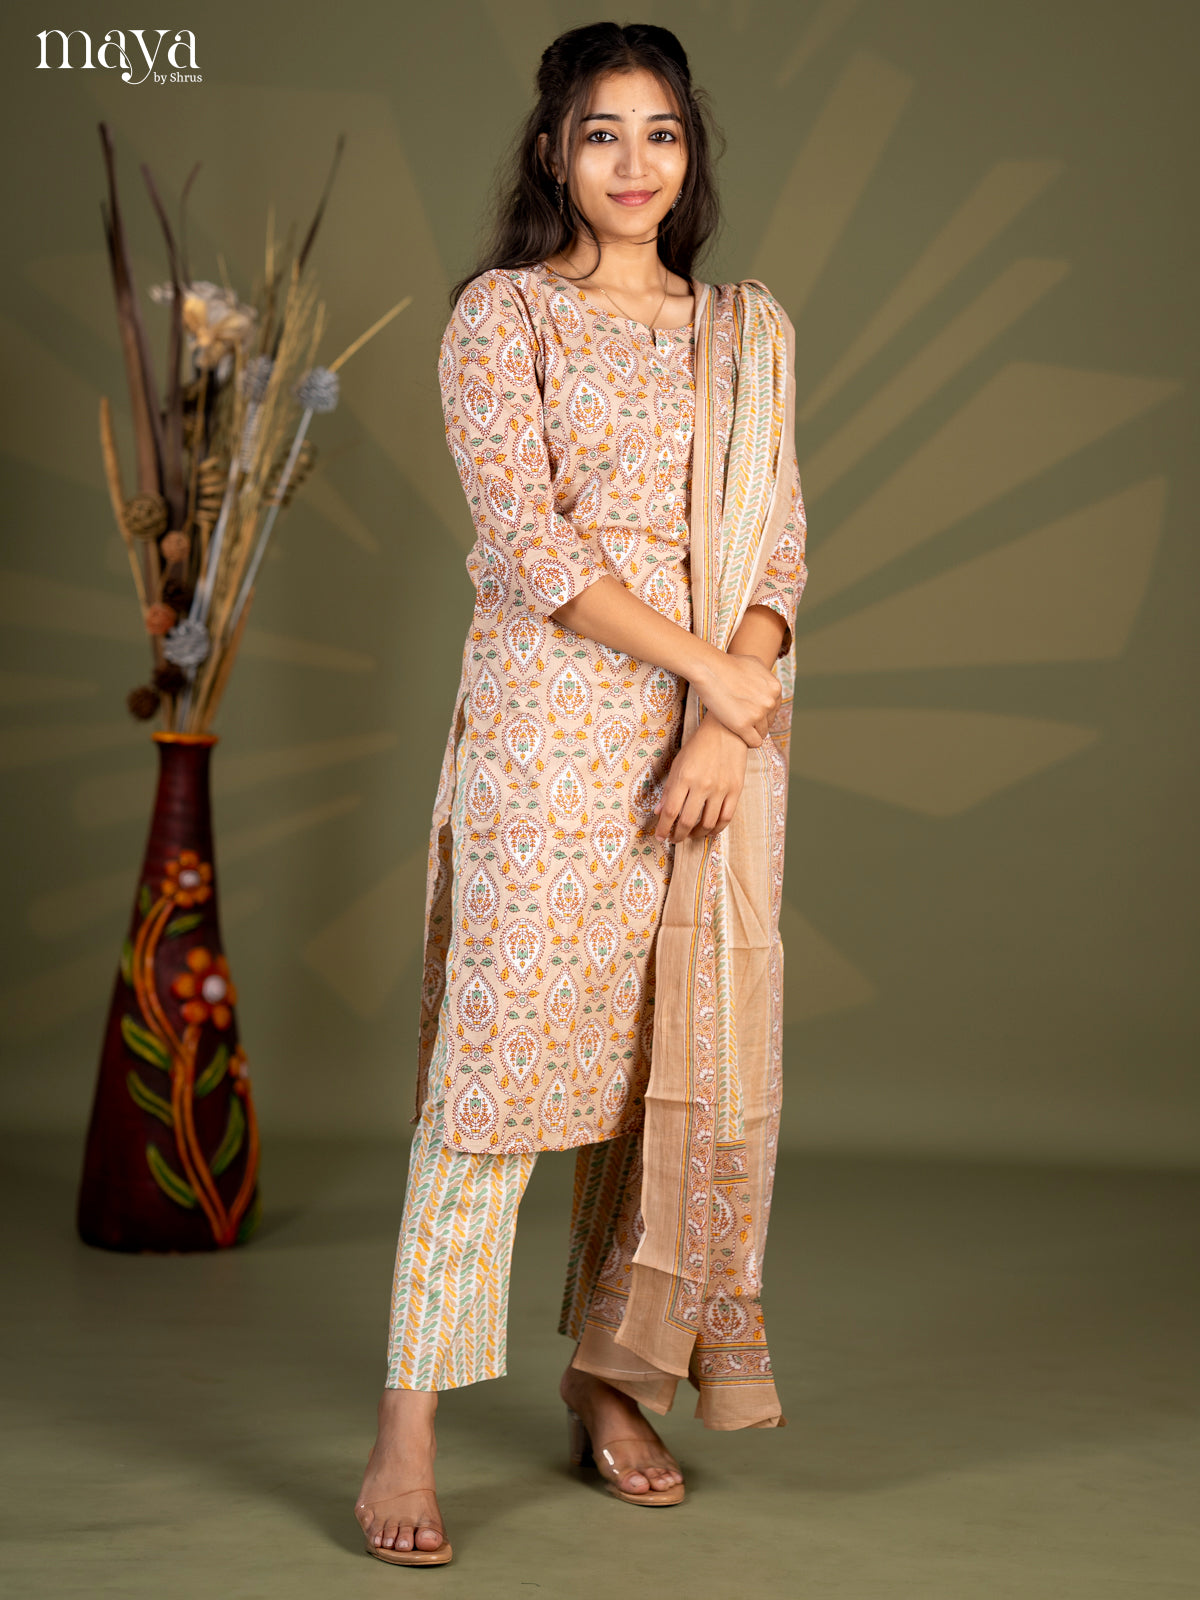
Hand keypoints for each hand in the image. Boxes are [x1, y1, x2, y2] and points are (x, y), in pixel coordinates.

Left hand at [653, 715, 748, 843]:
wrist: (726, 732)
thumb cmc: (698, 747)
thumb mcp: (678, 764)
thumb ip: (669, 790)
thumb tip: (658, 812)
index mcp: (684, 778)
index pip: (670, 811)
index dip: (664, 828)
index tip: (660, 837)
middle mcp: (702, 785)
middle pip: (688, 821)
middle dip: (679, 835)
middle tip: (675, 838)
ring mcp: (721, 788)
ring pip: (708, 823)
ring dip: (697, 834)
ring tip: (691, 834)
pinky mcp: (735, 790)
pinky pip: (726, 817)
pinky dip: (717, 829)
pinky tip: (710, 831)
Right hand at [694, 651, 780, 747]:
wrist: (709, 668)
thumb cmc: (728, 663)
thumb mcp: (755, 664)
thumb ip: (765, 677)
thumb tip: (769, 685)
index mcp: (775, 688)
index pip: (775, 708)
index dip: (762, 711)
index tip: (750, 711)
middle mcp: (769, 702)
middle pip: (769, 722)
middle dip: (758, 722)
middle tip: (742, 719)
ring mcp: (757, 714)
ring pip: (762, 733)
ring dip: (752, 732)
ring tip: (738, 727)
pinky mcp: (743, 725)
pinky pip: (754, 742)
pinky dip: (748, 741)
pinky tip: (739, 736)